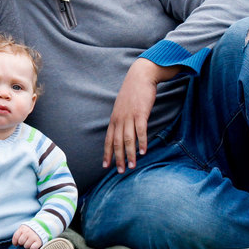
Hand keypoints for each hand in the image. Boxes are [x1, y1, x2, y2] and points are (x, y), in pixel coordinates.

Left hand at [13, 225, 42, 248]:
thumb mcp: (23, 229)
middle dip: (21, 243)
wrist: (41, 227)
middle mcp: (28, 232)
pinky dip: (32, 248)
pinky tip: (33, 246)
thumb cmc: (29, 231)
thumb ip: (18, 234)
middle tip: (25, 242)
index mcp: (23, 228)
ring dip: (27, 246)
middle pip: (20, 242)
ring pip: (26, 246)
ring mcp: (34, 236)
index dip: (15, 242)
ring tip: (29, 243)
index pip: (16, 237)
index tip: (16, 244)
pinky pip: (33, 248)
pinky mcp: (39, 241)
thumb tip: (15, 244)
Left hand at [103, 58, 182, 172]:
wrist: (140, 76)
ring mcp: (129, 116)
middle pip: (117, 143)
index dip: (107, 153)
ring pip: (128, 139)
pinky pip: (141, 131)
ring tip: (131, 166)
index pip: (108, 139)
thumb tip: (122, 130)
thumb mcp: (122, 106)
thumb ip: (121, 119)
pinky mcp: (141, 113)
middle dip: (118, 159)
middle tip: (120, 171)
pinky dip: (142, 142)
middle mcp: (119, 119)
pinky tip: (143, 152)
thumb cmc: (133, 92)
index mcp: (114, 118)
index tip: (105, 166)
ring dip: (130, 154)